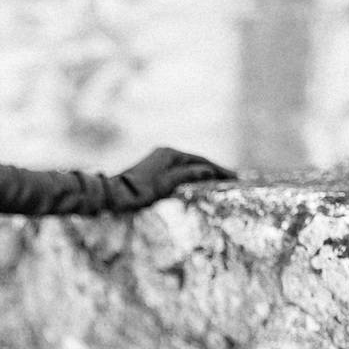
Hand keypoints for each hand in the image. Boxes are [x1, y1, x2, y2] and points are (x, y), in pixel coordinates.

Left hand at [105, 147, 235, 211]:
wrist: (113, 195)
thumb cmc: (139, 192)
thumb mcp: (167, 185)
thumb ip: (188, 176)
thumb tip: (209, 170)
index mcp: (170, 154)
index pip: (201, 160)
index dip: (219, 169)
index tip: (235, 177)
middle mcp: (165, 153)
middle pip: (195, 162)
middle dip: (214, 171)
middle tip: (232, 180)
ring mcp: (159, 161)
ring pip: (187, 168)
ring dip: (203, 175)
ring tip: (219, 184)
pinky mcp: (154, 170)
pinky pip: (179, 172)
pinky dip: (191, 178)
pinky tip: (197, 186)